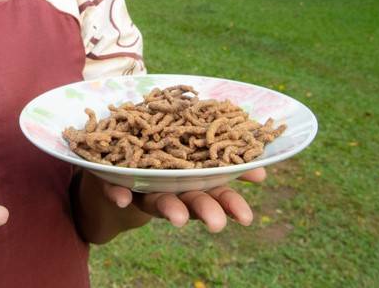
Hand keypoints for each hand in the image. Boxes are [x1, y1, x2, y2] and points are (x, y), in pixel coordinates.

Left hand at [102, 168, 265, 232]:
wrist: (118, 170)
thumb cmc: (165, 161)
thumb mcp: (197, 154)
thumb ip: (225, 160)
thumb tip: (262, 168)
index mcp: (192, 180)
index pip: (216, 193)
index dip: (231, 204)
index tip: (246, 217)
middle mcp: (171, 189)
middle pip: (191, 201)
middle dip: (204, 212)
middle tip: (217, 223)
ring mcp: (144, 188)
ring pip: (159, 201)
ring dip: (170, 210)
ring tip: (180, 218)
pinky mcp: (115, 184)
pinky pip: (117, 190)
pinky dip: (120, 195)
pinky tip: (123, 199)